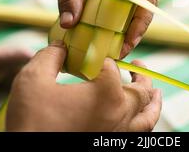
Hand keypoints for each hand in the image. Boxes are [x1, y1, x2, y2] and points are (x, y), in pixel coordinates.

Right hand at [6, 42, 161, 131]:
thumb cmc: (32, 121)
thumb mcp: (33, 80)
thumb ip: (50, 56)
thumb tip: (61, 47)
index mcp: (106, 93)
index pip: (111, 66)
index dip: (100, 57)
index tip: (89, 55)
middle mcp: (120, 114)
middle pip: (140, 90)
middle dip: (139, 74)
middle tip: (137, 64)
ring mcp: (119, 134)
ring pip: (148, 116)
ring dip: (153, 101)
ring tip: (156, 92)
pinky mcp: (112, 147)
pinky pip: (139, 135)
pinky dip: (146, 122)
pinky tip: (141, 118)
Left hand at [55, 0, 156, 57]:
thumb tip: (68, 25)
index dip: (141, 22)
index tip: (127, 42)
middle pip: (146, 8)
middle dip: (136, 31)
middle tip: (118, 53)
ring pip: (138, 9)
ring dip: (129, 28)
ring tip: (112, 50)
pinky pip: (128, 7)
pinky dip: (120, 22)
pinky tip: (105, 35)